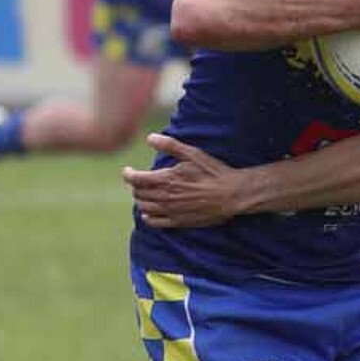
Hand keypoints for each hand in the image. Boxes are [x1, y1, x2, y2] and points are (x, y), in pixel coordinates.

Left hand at [122, 133, 249, 226]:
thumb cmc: (213, 172)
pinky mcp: (179, 221)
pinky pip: (155, 223)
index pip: (136, 179)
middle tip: (139, 181)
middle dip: (135, 187)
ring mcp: (171, 211)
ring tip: (143, 195)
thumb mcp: (193, 154)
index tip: (128, 171)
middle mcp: (165, 197)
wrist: (231, 195)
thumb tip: (149, 137)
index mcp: (166, 179)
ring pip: (145, 208)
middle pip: (139, 194)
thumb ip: (170, 145)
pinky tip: (148, 214)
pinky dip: (148, 218)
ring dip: (141, 201)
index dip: (128, 174)